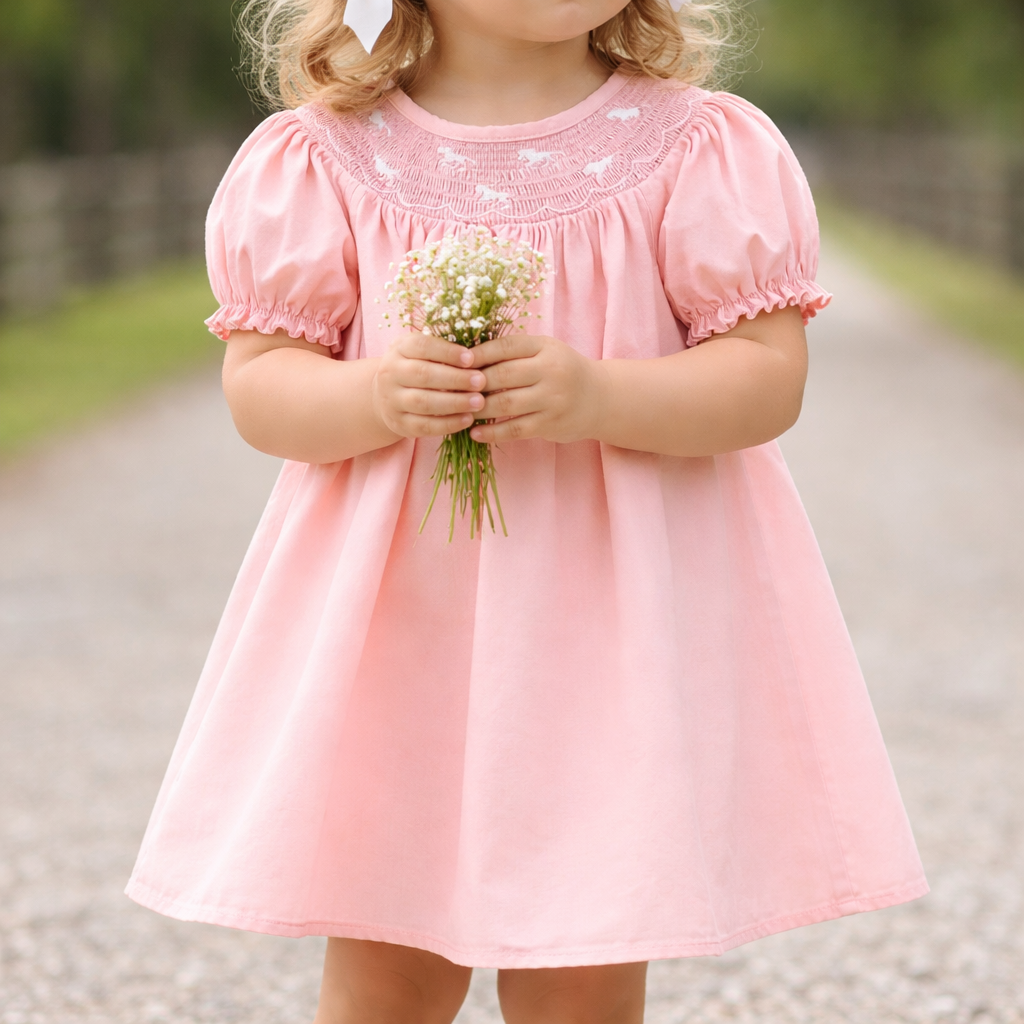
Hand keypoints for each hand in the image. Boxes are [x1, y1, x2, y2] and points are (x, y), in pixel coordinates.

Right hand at [371, 333, 486, 437]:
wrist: (385, 397)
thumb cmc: (415, 368)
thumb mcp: (421, 352)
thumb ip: (443, 350)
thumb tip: (476, 355)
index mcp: (399, 349)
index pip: (422, 347)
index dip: (447, 352)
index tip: (471, 358)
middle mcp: (391, 373)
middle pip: (423, 375)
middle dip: (455, 379)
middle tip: (481, 381)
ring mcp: (393, 400)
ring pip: (424, 402)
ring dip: (454, 403)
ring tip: (478, 402)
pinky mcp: (399, 424)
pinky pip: (424, 426)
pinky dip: (448, 424)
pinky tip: (467, 419)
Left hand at [467, 334, 602, 443]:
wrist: (599, 398)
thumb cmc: (562, 371)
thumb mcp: (544, 352)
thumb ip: (514, 352)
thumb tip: (467, 357)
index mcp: (545, 347)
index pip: (506, 346)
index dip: (478, 354)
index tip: (456, 362)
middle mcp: (551, 371)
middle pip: (502, 375)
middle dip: (473, 383)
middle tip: (450, 389)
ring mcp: (552, 399)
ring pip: (505, 404)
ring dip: (478, 409)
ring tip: (459, 411)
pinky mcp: (550, 423)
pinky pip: (515, 429)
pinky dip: (492, 432)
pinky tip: (475, 433)